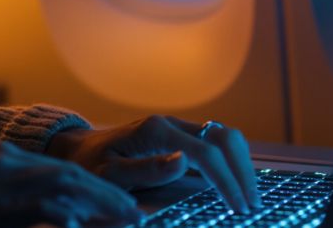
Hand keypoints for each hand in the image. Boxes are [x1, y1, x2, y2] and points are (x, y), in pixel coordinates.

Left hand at [46, 115, 261, 213]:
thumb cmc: (91, 164)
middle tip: (253, 204)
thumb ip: (144, 170)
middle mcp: (171, 123)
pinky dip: (232, 160)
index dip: (226, 180)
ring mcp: (178, 127)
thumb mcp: (108, 174)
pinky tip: (237, 184)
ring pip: (224, 137)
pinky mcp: (181, 136)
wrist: (79, 149)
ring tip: (250, 197)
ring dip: (242, 164)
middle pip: (224, 138)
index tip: (239, 208)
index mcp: (156, 130)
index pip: (205, 153)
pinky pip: (216, 143)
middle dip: (243, 171)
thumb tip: (182, 163)